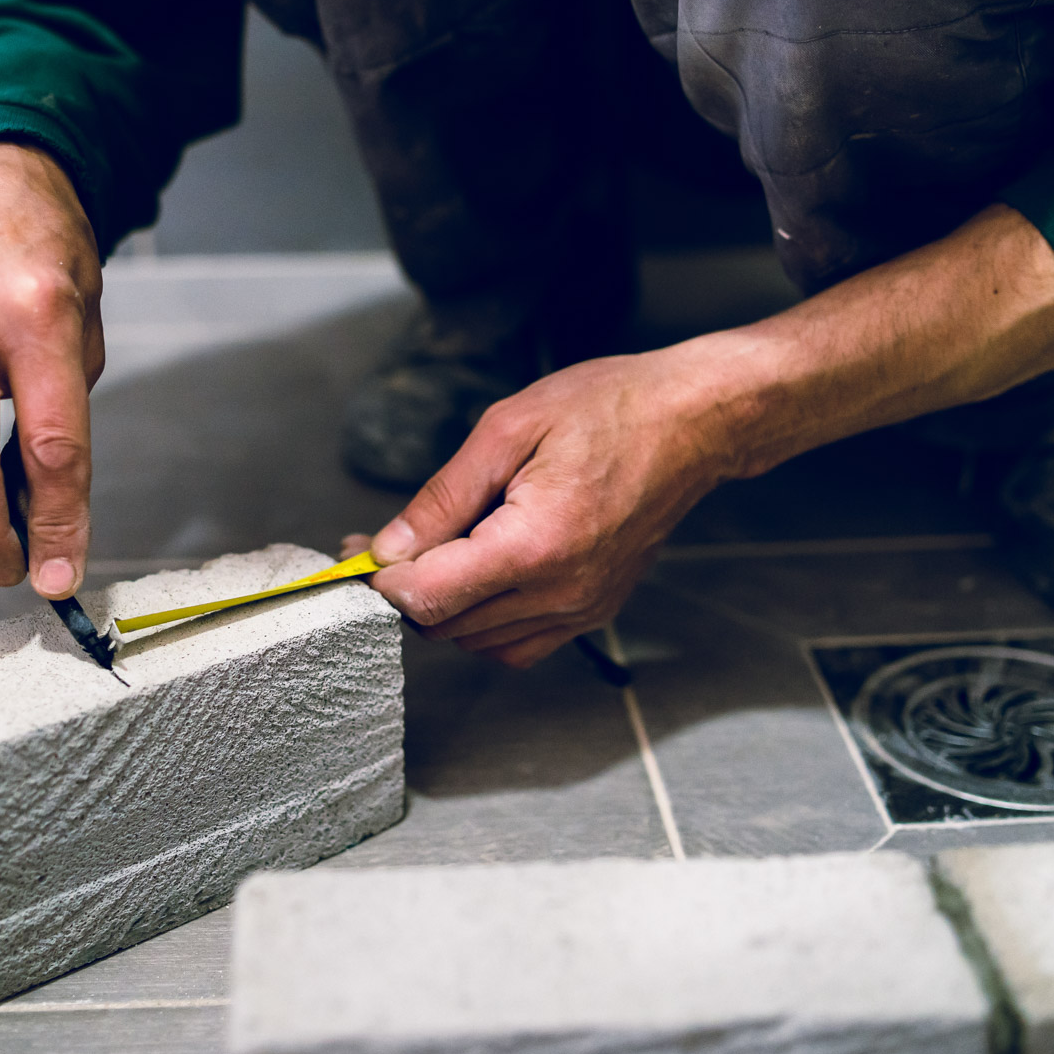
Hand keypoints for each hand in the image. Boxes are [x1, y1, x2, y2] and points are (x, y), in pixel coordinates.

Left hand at [353, 347, 733, 666]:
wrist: (693, 423)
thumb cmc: (611, 409)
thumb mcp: (508, 428)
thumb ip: (442, 497)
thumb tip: (389, 548)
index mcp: (534, 546)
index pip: (427, 598)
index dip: (382, 581)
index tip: (361, 553)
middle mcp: (561, 592)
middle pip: (445, 627)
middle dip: (405, 589)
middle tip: (387, 542)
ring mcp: (581, 609)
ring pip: (477, 642)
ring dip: (445, 606)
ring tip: (441, 547)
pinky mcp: (593, 611)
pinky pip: (519, 644)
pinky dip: (485, 622)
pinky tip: (482, 573)